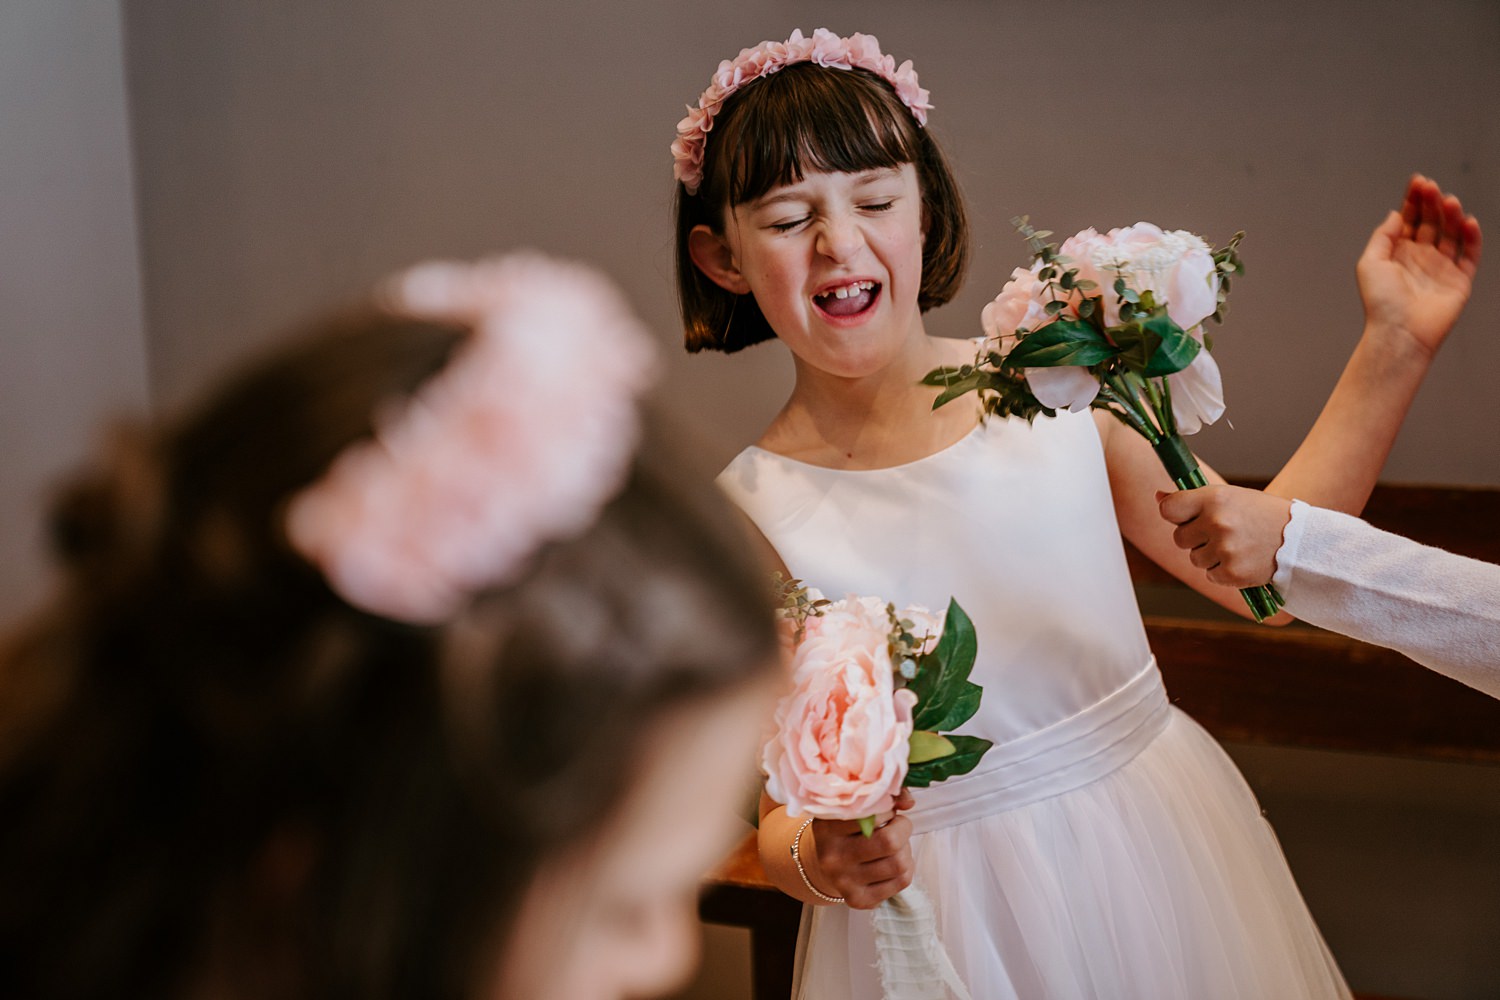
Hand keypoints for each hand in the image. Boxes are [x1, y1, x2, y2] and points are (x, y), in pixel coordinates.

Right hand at [809, 789, 914, 909]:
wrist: (822, 865)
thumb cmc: (843, 831)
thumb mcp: (851, 808)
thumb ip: (880, 796)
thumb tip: (908, 801)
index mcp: (827, 828)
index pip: (873, 815)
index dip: (889, 812)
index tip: (886, 812)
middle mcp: (832, 857)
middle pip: (889, 842)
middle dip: (903, 830)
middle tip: (897, 827)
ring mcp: (844, 882)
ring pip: (899, 864)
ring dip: (906, 851)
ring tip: (895, 846)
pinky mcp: (858, 900)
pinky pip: (901, 882)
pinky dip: (906, 869)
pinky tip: (892, 863)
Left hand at [1157, 486, 1293, 588]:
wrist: (1301, 541)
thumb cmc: (1261, 515)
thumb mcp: (1231, 497)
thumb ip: (1194, 499)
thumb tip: (1157, 496)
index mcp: (1215, 498)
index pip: (1168, 509)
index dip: (1175, 514)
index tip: (1185, 516)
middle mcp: (1217, 523)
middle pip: (1179, 538)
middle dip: (1195, 538)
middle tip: (1221, 533)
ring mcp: (1224, 549)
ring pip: (1194, 558)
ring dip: (1209, 556)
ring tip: (1236, 546)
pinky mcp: (1232, 573)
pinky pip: (1210, 575)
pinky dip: (1223, 572)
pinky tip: (1242, 560)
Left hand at [1357, 174, 1481, 359]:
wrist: (1400, 332)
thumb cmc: (1380, 303)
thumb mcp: (1369, 263)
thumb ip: (1383, 236)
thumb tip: (1396, 213)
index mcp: (1397, 254)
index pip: (1410, 220)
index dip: (1414, 201)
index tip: (1417, 182)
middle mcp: (1420, 258)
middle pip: (1431, 223)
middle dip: (1431, 203)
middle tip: (1431, 187)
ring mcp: (1441, 268)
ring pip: (1451, 234)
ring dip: (1451, 215)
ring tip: (1448, 201)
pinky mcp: (1459, 280)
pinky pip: (1470, 254)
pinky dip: (1472, 237)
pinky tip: (1468, 221)